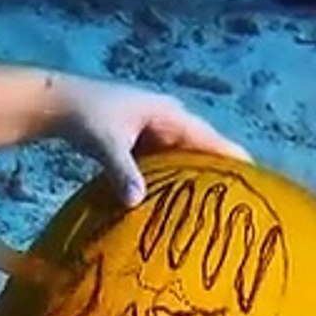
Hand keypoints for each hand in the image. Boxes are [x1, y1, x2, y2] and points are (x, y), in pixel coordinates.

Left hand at [56, 77, 252, 205]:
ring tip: (217, 212)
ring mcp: (156, 132)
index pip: (212, 140)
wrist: (56, 103)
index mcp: (170, 115)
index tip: (259, 183)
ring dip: (196, 180)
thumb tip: (137, 202)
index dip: (234, 160)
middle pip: (203, 151)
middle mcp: (169, 121)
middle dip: (219, 175)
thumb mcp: (106, 143)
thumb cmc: (85, 116)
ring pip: (184, 160)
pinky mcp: (142, 144)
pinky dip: (173, 182)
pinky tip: (178, 205)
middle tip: (242, 206)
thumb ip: (123, 171)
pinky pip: (166, 165)